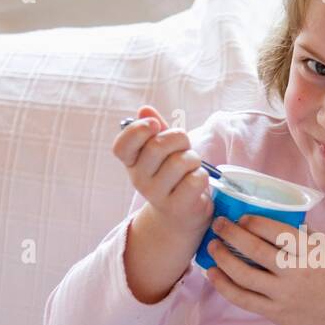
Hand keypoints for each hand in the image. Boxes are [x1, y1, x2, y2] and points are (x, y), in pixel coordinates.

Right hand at [112, 105, 213, 241]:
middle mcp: (139, 179)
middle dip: (179, 139)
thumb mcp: (163, 151)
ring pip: (181, 162)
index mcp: (132, 162)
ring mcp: (156, 195)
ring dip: (193, 159)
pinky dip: (202, 176)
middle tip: (184, 146)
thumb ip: (155, 129)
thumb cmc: (173, 175)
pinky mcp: (177, 207)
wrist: (179, 215)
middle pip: (158, 146)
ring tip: (192, 166)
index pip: (122, 145)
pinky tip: (197, 182)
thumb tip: (145, 109)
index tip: (155, 125)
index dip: (137, 130)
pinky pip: (195, 180)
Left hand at [206, 214, 324, 324]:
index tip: (242, 217)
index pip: (277, 232)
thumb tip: (269, 216)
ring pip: (244, 275)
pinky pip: (243, 299)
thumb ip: (299, 235)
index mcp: (309, 252)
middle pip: (255, 250)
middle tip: (218, 224)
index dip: (255, 222)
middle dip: (231, 234)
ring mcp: (283, 294)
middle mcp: (295, 272)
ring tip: (212, 246)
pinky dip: (224, 285)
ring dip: (222, 258)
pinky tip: (213, 273)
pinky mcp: (273, 312)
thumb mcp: (324, 249)